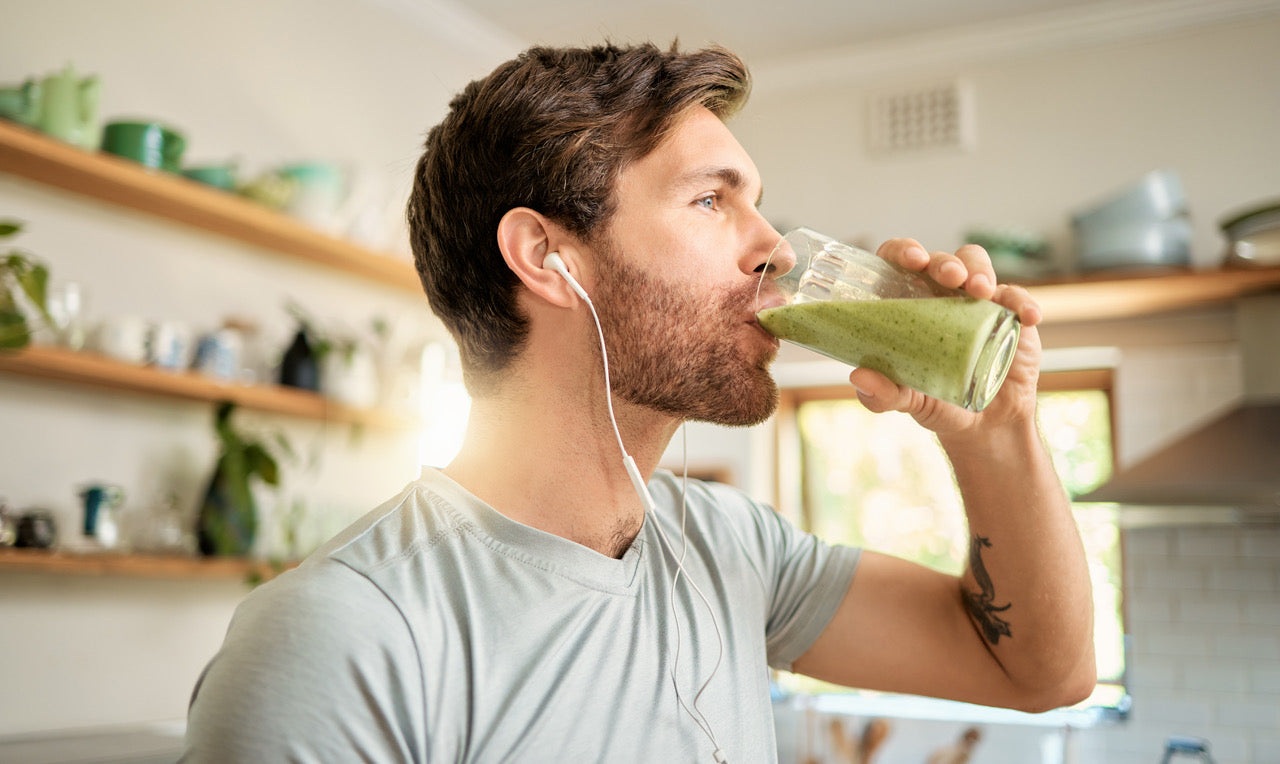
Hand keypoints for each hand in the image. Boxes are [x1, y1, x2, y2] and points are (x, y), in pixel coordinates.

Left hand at [847, 239, 1043, 434]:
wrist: (985, 424)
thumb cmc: (939, 403)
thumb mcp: (909, 401)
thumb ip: (883, 394)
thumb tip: (859, 378)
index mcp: (909, 305)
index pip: (900, 262)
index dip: (903, 251)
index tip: (911, 259)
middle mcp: (941, 295)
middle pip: (941, 260)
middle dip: (945, 262)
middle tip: (949, 278)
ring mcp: (976, 301)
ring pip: (977, 264)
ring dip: (979, 270)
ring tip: (981, 291)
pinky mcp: (1009, 313)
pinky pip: (1016, 297)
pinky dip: (1023, 302)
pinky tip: (1027, 317)